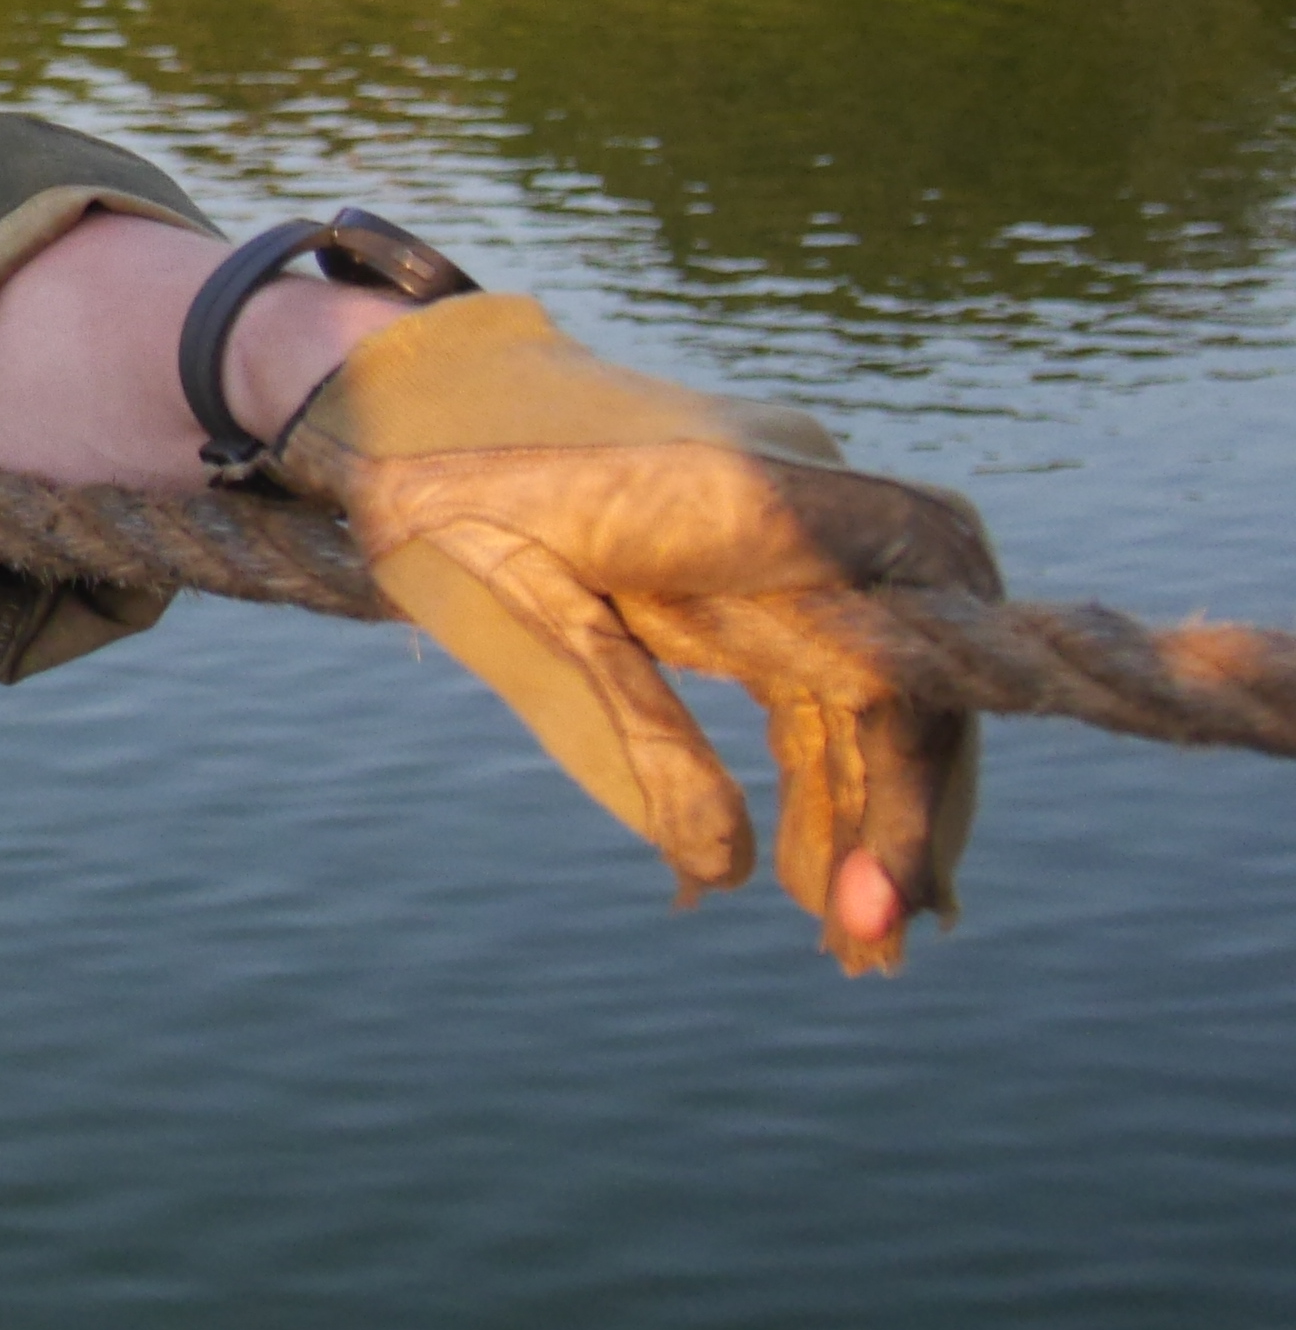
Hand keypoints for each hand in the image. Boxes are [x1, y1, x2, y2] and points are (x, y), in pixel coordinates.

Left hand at [274, 295, 999, 973]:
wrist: (411, 386)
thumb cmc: (446, 494)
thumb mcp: (517, 615)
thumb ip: (630, 734)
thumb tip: (728, 872)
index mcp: (750, 500)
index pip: (896, 659)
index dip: (912, 789)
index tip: (887, 904)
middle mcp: (806, 488)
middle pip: (919, 668)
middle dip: (911, 809)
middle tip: (875, 944)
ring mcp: (800, 507)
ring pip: (883, 670)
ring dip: (874, 799)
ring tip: (853, 938)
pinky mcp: (773, 541)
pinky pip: (831, 657)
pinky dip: (829, 757)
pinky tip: (815, 862)